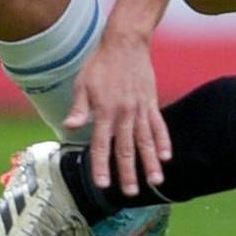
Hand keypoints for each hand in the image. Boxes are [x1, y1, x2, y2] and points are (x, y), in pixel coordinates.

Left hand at [64, 32, 170, 197]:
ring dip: (150, 162)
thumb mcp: (83, 84)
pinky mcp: (151, 102)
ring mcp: (140, 108)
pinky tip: (167, 157)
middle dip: (128, 172)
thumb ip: (79, 108)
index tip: (103, 184)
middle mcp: (124, 113)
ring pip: (146, 141)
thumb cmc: (100, 64)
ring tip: (155, 181)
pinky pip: (159, 125)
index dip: (101, 165)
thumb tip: (69, 127)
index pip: (101, 144)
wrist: (125, 43)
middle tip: (131, 193)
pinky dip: (163, 141)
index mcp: (105, 110)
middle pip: (126, 148)